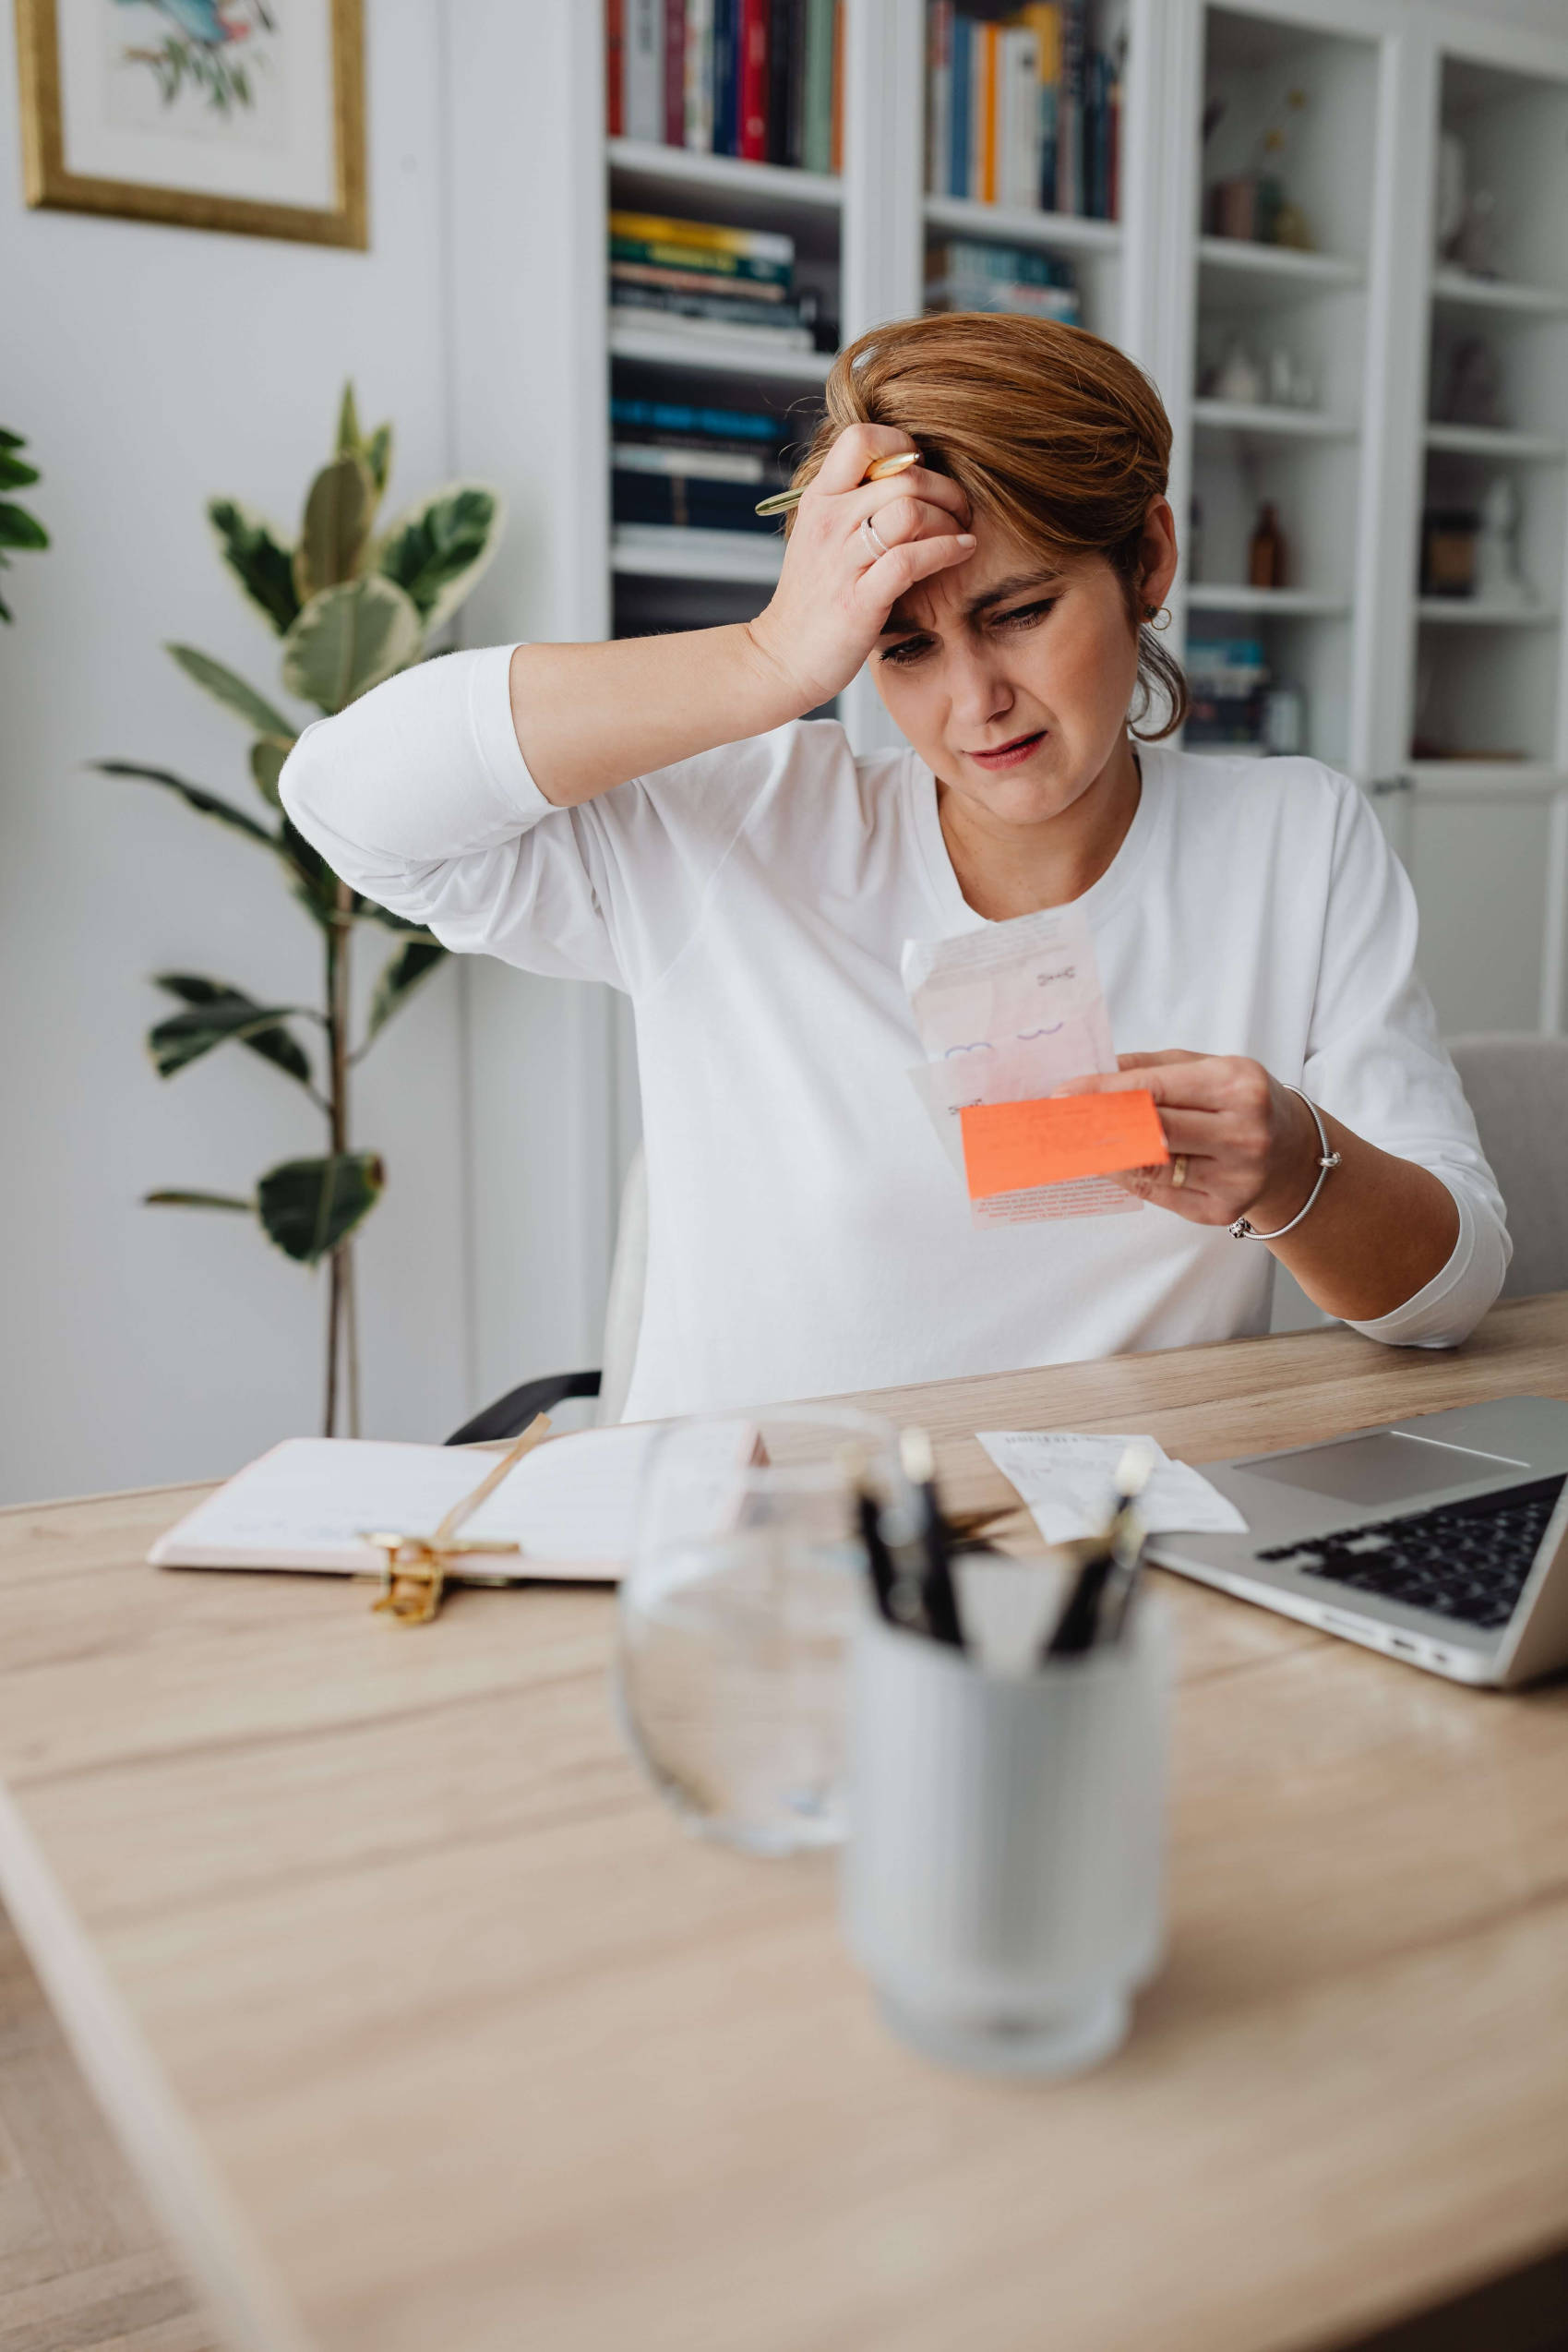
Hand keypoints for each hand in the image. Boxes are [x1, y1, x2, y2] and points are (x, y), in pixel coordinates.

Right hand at [744, 423, 974, 710]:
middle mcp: (829, 521)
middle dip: (945, 489)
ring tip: (961, 531)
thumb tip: (905, 472)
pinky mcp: (859, 599)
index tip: (921, 471)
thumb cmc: (813, 599)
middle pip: (903, 476)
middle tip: (959, 508)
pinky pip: (911, 559)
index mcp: (820, 498)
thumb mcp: (823, 535)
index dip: (902, 445)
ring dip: (949, 519)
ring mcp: (843, 560)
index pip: (861, 439)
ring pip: (910, 511)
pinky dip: (947, 550)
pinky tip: (962, 551)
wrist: (782, 658)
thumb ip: (854, 502)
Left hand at [1055, 1052, 1321, 1231]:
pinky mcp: (1223, 1208)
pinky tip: (1109, 1165)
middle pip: (1151, 1130)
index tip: (1064, 1093)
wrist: (1294, 1154)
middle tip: (1061, 1121)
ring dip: (1106, 1155)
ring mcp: (1236, 1177)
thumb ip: (1151, 1068)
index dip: (1104, 1092)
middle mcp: (1243, 1133)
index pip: (1154, 1088)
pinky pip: (1159, 1194)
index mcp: (1238, 1085)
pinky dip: (1128, 1178)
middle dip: (1099, 1125)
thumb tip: (1094, 1074)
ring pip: (1151, 1167)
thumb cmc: (1242, 1101)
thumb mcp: (1208, 1067)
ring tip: (1076, 1143)